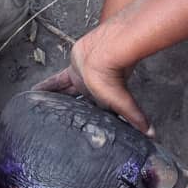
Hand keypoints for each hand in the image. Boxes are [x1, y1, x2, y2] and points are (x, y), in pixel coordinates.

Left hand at [34, 30, 153, 135]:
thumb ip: (135, 117)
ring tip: (43, 111)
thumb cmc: (113, 77)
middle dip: (69, 112)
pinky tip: (34, 93)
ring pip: (66, 94)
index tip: (79, 132)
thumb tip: (153, 135)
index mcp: (102, 100)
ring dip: (56, 101)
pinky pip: (55, 82)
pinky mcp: (71, 70)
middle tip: (56, 124)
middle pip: (79, 105)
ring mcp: (81, 79)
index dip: (88, 121)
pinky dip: (46, 88)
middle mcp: (92, 90)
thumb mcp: (122, 102)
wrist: (105, 52)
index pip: (96, 114)